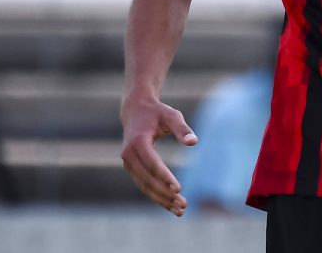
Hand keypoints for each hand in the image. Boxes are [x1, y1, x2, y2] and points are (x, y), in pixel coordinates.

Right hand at [120, 97, 196, 215]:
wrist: (136, 111)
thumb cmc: (157, 113)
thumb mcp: (172, 116)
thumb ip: (182, 129)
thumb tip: (193, 142)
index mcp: (137, 142)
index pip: (151, 163)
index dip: (164, 176)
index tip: (178, 188)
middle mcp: (129, 155)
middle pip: (147, 179)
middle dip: (164, 194)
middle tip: (183, 204)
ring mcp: (128, 164)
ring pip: (145, 186)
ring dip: (161, 199)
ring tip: (180, 210)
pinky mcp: (132, 169)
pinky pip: (144, 185)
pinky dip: (157, 196)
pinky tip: (171, 205)